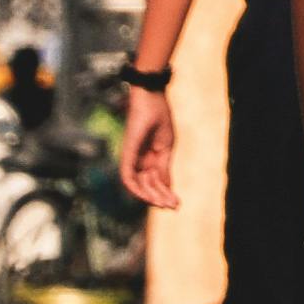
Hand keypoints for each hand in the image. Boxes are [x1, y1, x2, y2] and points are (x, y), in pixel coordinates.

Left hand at [118, 86, 178, 207]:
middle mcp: (138, 160)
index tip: (176, 204)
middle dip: (159, 198)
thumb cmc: (159, 117)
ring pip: (137, 185)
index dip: (164, 194)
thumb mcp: (166, 146)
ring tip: (165, 204)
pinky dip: (135, 187)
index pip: (154, 182)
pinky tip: (146, 196)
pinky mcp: (126, 152)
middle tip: (173, 207)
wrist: (151, 97)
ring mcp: (131, 157)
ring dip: (150, 196)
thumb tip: (167, 187)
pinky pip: (127, 175)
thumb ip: (164, 167)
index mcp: (148, 158)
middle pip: (146, 186)